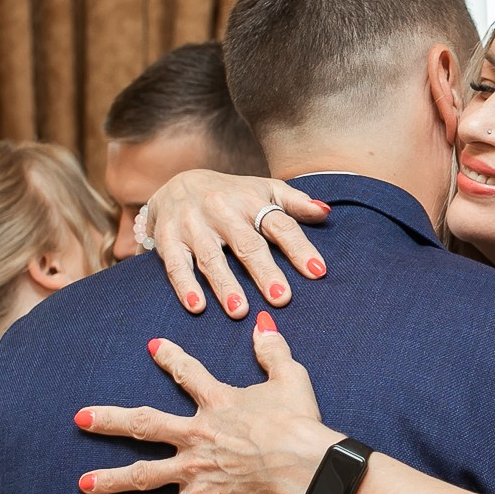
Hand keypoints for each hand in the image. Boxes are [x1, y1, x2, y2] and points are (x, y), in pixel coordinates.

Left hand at [74, 317, 335, 493]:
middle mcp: (196, 435)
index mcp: (217, 403)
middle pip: (144, 425)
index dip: (170, 358)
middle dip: (110, 421)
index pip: (188, 373)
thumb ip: (273, 351)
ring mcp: (194, 470)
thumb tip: (263, 325)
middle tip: (81, 418)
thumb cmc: (300, 424)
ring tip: (84, 484)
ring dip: (111, 478)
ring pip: (143, 474)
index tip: (153, 346)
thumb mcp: (290, 379)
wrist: (303, 467)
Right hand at [137, 171, 330, 319]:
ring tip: (240, 310)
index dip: (299, 248)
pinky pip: (176, 264)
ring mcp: (193, 224)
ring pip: (211, 257)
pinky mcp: (169, 238)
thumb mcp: (264, 190)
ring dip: (225, 285)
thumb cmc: (232, 195)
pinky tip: (197, 307)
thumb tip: (325, 212)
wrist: (178, 182)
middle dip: (264, 271)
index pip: (279, 225)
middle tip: (280, 297)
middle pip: (246, 243)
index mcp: (251, 200)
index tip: (318, 272)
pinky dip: (185, 286)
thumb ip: (295, 203)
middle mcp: (222, 210)